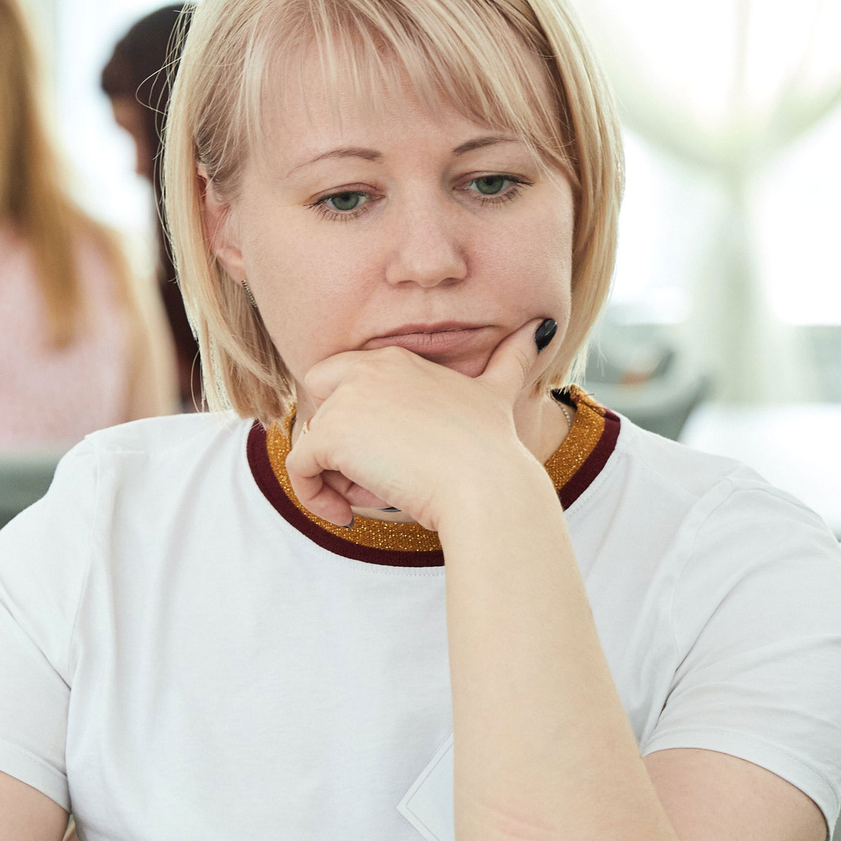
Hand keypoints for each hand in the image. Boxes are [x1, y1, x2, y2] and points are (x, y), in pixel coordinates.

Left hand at [284, 317, 553, 531]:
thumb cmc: (493, 450)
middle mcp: (368, 368)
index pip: (343, 383)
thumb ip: (512, 360)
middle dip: (338, 446)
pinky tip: (347, 513)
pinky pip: (298, 468)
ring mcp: (347, 399)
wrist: (488, 486)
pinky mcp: (332, 435)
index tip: (387, 456)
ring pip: (314, 443)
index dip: (356, 423)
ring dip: (337, 477)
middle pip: (321, 409)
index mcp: (397, 359)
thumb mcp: (499, 395)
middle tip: (376, 477)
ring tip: (380, 495)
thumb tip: (542, 327)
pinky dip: (314, 497)